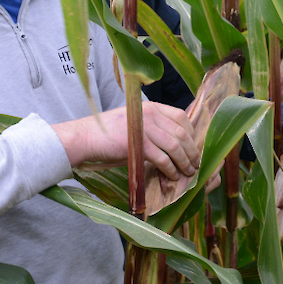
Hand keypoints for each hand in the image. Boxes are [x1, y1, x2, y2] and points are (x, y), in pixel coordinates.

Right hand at [53, 102, 199, 179]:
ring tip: (187, 172)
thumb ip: (153, 127)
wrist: (86, 137)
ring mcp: (144, 128)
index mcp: (151, 107)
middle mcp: (151, 114)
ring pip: (175, 146)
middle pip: (181, 132)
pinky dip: (170, 169)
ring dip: (184, 162)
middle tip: (195, 163)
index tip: (194, 146)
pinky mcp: (138, 144)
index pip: (181, 116)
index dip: (191, 132)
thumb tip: (174, 144)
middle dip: (192, 151)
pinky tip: (172, 176)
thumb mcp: (134, 123)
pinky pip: (162, 158)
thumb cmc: (109, 133)